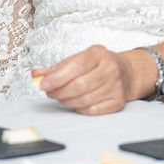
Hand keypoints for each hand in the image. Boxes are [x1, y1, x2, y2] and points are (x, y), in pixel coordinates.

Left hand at [33, 46, 150, 114]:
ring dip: (67, 101)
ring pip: (85, 100)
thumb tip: (36, 74)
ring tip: (61, 98)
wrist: (127, 72)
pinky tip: (76, 103)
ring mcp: (116, 86)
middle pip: (80, 85)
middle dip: (60, 92)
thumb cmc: (98, 65)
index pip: (76, 66)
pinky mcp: (118, 101)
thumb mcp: (79, 59)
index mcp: (98, 53)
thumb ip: (57, 67)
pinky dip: (80, 109)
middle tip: (50, 93)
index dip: (57, 77)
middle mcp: (110, 68)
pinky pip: (93, 110)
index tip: (43, 85)